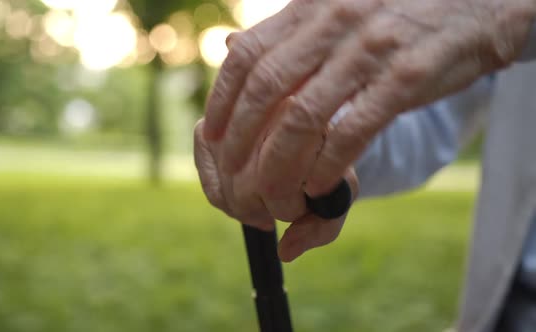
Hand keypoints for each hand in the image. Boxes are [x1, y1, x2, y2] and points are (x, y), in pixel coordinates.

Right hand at [194, 117, 358, 261]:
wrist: (307, 127)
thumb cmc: (325, 163)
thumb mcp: (339, 193)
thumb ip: (321, 227)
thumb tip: (284, 253)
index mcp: (299, 121)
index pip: (277, 183)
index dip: (288, 209)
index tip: (301, 206)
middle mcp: (259, 111)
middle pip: (246, 187)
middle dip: (265, 210)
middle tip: (282, 206)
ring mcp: (228, 119)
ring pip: (226, 188)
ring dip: (246, 209)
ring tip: (267, 202)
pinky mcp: (206, 129)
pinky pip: (209, 182)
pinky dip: (224, 201)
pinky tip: (244, 198)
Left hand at [203, 0, 535, 196]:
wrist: (473, 5)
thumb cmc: (395, 13)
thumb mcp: (335, 7)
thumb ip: (288, 32)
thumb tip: (233, 47)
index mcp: (311, 8)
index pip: (248, 55)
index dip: (223, 98)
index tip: (211, 133)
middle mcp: (334, 24)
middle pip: (266, 89)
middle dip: (241, 139)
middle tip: (233, 174)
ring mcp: (370, 50)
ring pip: (303, 117)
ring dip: (280, 164)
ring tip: (271, 195)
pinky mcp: (404, 79)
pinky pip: (353, 130)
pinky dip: (328, 164)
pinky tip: (318, 186)